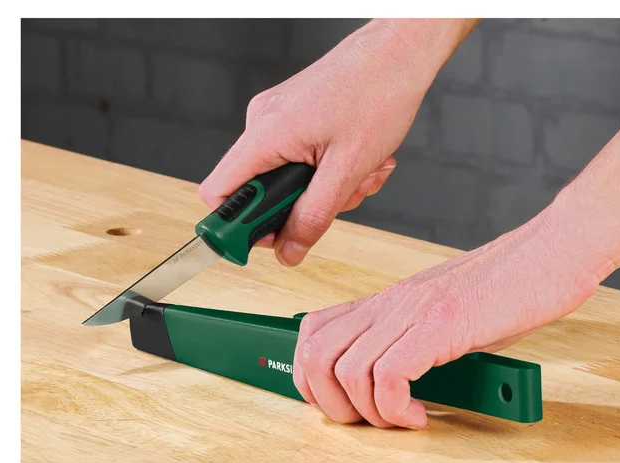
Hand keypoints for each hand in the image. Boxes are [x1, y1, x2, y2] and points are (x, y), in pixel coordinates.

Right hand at [199, 19, 477, 265]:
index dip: (236, 226)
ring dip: (328, 190)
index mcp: (265, 134)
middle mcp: (263, 124)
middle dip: (304, 207)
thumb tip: (288, 252)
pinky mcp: (296, 118)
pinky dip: (332, 171)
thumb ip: (313, 217)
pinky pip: (302, 160)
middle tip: (341, 200)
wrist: (399, 53)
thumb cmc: (377, 94)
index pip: (219, 192)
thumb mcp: (347, 171)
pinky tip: (360, 160)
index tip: (266, 243)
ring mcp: (279, 119)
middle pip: (259, 192)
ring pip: (289, 180)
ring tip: (362, 173)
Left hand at [292, 208, 600, 428]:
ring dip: (367, 412)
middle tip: (367, 420)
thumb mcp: (445, 313)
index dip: (310, 377)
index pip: (313, 332)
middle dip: (330, 403)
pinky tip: (419, 414)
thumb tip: (395, 382)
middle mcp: (391, 303)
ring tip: (400, 418)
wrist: (552, 252)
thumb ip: (414, 339)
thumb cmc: (508, 287)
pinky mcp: (440, 325)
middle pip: (315, 354)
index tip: (339, 404)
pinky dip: (396, 408)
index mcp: (388, 300)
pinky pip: (389, 376)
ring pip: (345, 370)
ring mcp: (413, 312)